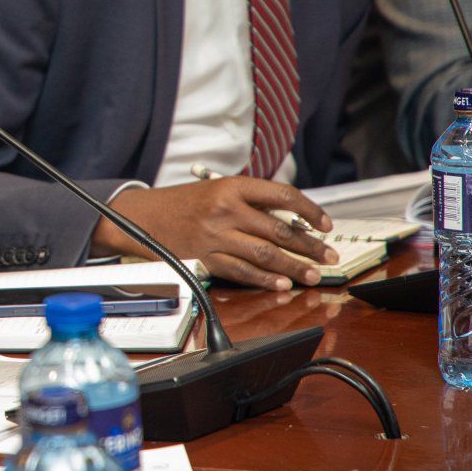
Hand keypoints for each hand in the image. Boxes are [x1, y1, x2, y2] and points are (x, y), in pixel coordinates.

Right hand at [96, 177, 335, 290]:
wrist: (142, 216)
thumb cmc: (184, 203)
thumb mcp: (218, 189)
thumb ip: (252, 202)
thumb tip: (293, 222)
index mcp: (232, 186)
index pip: (282, 195)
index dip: (310, 211)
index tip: (325, 225)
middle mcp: (225, 209)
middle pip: (278, 229)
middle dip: (309, 246)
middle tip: (329, 257)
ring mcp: (215, 236)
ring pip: (265, 254)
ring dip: (293, 267)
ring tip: (313, 274)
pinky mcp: (205, 258)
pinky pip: (241, 271)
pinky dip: (264, 280)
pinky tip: (281, 284)